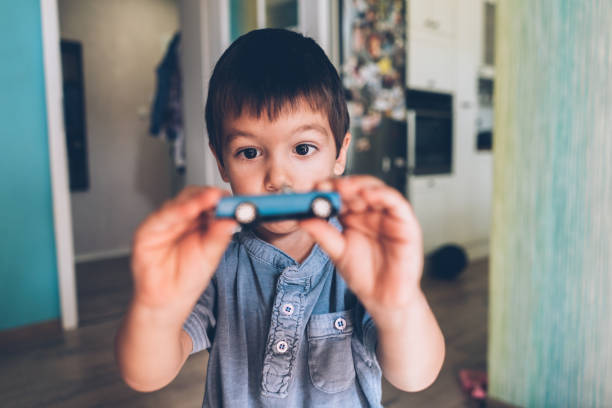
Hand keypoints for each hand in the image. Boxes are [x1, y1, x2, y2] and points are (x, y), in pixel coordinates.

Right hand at [130, 186, 236, 313]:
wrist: (167, 300)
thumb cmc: (187, 277)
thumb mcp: (210, 256)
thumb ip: (219, 236)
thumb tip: (232, 219)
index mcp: (198, 222)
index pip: (209, 203)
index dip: (220, 199)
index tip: (233, 199)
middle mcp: (181, 219)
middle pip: (194, 197)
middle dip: (209, 196)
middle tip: (223, 196)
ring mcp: (164, 223)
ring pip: (178, 203)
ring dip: (195, 200)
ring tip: (211, 198)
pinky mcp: (147, 231)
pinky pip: (162, 217)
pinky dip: (176, 211)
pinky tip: (189, 209)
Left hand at [299, 176, 423, 328]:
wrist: (383, 298)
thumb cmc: (365, 275)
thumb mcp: (337, 252)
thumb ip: (323, 234)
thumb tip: (303, 218)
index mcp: (354, 217)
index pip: (341, 195)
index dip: (327, 189)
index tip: (313, 188)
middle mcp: (371, 213)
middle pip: (357, 188)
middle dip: (341, 185)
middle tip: (325, 186)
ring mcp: (388, 216)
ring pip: (376, 190)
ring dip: (359, 185)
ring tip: (343, 188)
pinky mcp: (406, 223)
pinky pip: (397, 203)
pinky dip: (383, 195)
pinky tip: (368, 195)